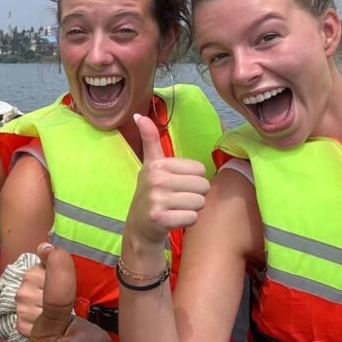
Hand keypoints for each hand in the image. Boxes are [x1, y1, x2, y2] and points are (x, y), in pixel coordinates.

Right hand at [125, 114, 209, 248]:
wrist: (139, 226)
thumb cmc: (151, 193)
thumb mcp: (150, 165)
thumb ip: (150, 140)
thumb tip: (139, 115)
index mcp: (158, 164)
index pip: (199, 169)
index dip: (192, 179)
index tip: (175, 185)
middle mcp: (156, 180)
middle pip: (203, 186)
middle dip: (194, 195)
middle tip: (176, 199)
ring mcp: (157, 199)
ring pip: (200, 202)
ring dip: (191, 209)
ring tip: (175, 209)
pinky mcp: (160, 218)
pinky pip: (193, 217)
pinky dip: (187, 221)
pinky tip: (173, 220)